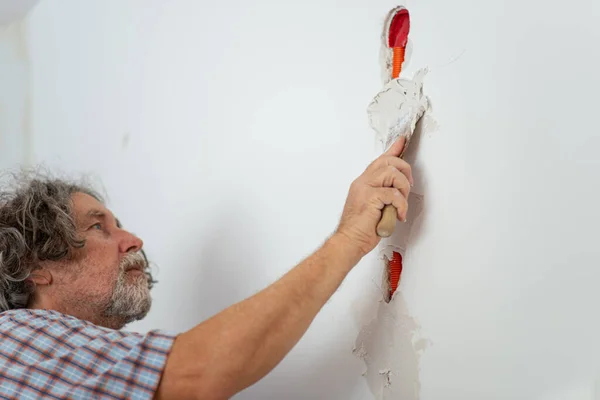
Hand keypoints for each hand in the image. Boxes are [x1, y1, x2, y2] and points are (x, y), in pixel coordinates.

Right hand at [334, 137, 412, 256]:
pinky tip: (398, 215)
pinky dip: (401, 205)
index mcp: (363, 183)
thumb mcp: (374, 208)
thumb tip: (398, 191)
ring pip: (392, 173)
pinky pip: (393, 194)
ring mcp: (365, 188)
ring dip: (403, 189)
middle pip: (388, 161)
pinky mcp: (369, 198)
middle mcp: (362, 182)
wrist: (349, 241)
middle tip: (407, 188)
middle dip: (404, 171)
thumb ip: (383, 196)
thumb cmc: (361, 229)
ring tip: (401, 204)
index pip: (380, 161)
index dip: (393, 149)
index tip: (402, 140)